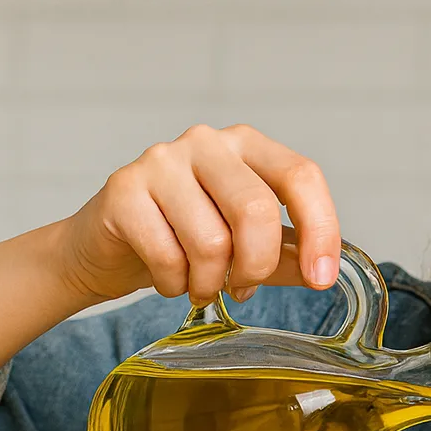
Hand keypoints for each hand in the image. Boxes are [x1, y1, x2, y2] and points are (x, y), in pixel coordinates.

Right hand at [59, 123, 340, 305]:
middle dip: (257, 266)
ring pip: (211, 241)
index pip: (301, 176)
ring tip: (200, 284)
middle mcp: (207, 141)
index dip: (320, 229)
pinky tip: (169, 278)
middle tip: (244, 288)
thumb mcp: (245, 246)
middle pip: (256, 210)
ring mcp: (162, 160)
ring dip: (210, 282)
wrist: (106, 248)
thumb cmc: (183, 239)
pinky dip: (175, 284)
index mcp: (247, 145)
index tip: (322, 278)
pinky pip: (168, 256)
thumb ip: (286, 254)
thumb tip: (324, 272)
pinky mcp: (124, 188)